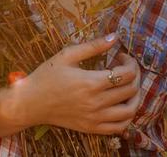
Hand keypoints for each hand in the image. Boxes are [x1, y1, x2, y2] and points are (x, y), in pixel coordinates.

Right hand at [17, 32, 142, 135]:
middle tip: (126, 67)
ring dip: (136, 96)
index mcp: (91, 82)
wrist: (30, 102)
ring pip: (130, 110)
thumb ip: (93, 46)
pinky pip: (119, 127)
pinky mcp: (92, 128)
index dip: (130, 62)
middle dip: (134, 75)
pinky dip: (127, 117)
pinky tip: (122, 105)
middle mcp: (96, 103)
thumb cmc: (47, 76)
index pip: (126, 74)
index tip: (122, 56)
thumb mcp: (67, 55)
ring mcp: (95, 118)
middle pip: (131, 90)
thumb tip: (114, 37)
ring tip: (129, 86)